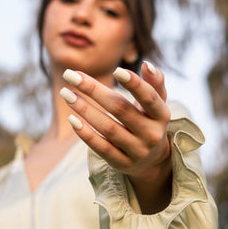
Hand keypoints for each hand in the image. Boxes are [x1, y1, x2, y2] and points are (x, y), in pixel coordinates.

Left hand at [60, 61, 171, 212]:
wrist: (152, 161)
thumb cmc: (149, 122)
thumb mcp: (157, 104)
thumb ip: (155, 83)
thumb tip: (147, 65)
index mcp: (161, 116)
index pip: (149, 98)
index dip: (134, 84)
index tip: (115, 70)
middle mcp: (151, 135)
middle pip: (120, 109)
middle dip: (94, 90)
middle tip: (71, 75)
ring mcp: (136, 151)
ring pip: (107, 128)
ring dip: (84, 109)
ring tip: (66, 93)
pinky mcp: (121, 163)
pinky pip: (101, 148)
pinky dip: (86, 134)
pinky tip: (72, 119)